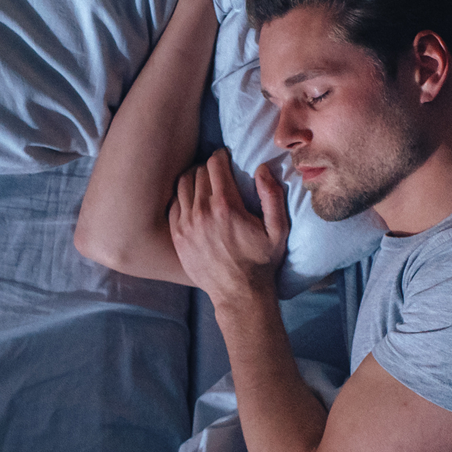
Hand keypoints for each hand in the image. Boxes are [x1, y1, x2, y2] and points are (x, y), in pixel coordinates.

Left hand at [169, 149, 288, 305]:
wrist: (239, 294)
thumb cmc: (262, 262)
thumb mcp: (278, 231)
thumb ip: (273, 196)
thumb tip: (262, 168)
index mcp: (226, 206)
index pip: (215, 164)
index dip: (221, 157)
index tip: (227, 159)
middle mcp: (202, 212)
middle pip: (198, 171)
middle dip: (209, 167)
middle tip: (218, 172)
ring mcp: (186, 224)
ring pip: (183, 184)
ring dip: (194, 179)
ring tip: (205, 184)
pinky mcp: (177, 236)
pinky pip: (174, 204)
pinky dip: (183, 197)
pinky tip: (194, 202)